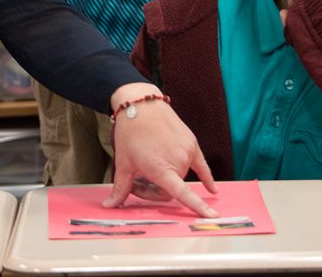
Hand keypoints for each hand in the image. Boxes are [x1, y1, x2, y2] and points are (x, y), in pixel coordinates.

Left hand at [103, 83, 218, 217]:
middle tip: (137, 183)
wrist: (141, 105)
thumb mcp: (123, 163)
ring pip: (180, 176)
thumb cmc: (130, 133)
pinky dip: (206, 177)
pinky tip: (212, 188)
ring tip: (148, 168)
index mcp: (162, 169)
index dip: (197, 206)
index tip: (210, 216)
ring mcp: (187, 151)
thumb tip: (110, 205)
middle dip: (153, 190)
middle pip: (170, 189)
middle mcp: (178, 161)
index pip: (182, 194)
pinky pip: (202, 164)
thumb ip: (120, 188)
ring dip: (167, 179)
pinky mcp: (192, 142)